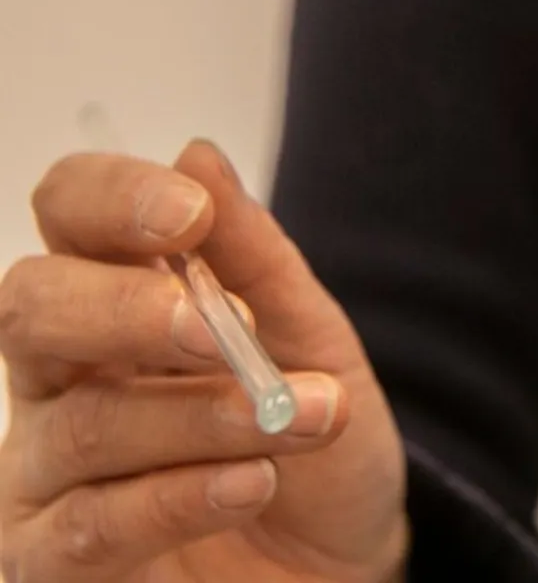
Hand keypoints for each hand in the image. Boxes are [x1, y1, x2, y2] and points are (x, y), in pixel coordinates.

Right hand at [0, 141, 406, 580]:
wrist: (349, 560)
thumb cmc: (317, 443)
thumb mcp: (314, 342)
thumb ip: (257, 259)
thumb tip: (198, 153)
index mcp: (117, 300)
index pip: (69, 216)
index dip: (111, 201)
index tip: (189, 213)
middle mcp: (61, 378)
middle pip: (31, 309)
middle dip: (122, 309)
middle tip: (213, 328)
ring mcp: (47, 474)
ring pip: (81, 425)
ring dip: (201, 416)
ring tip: (300, 417)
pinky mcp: (55, 565)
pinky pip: (85, 530)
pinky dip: (177, 498)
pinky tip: (252, 482)